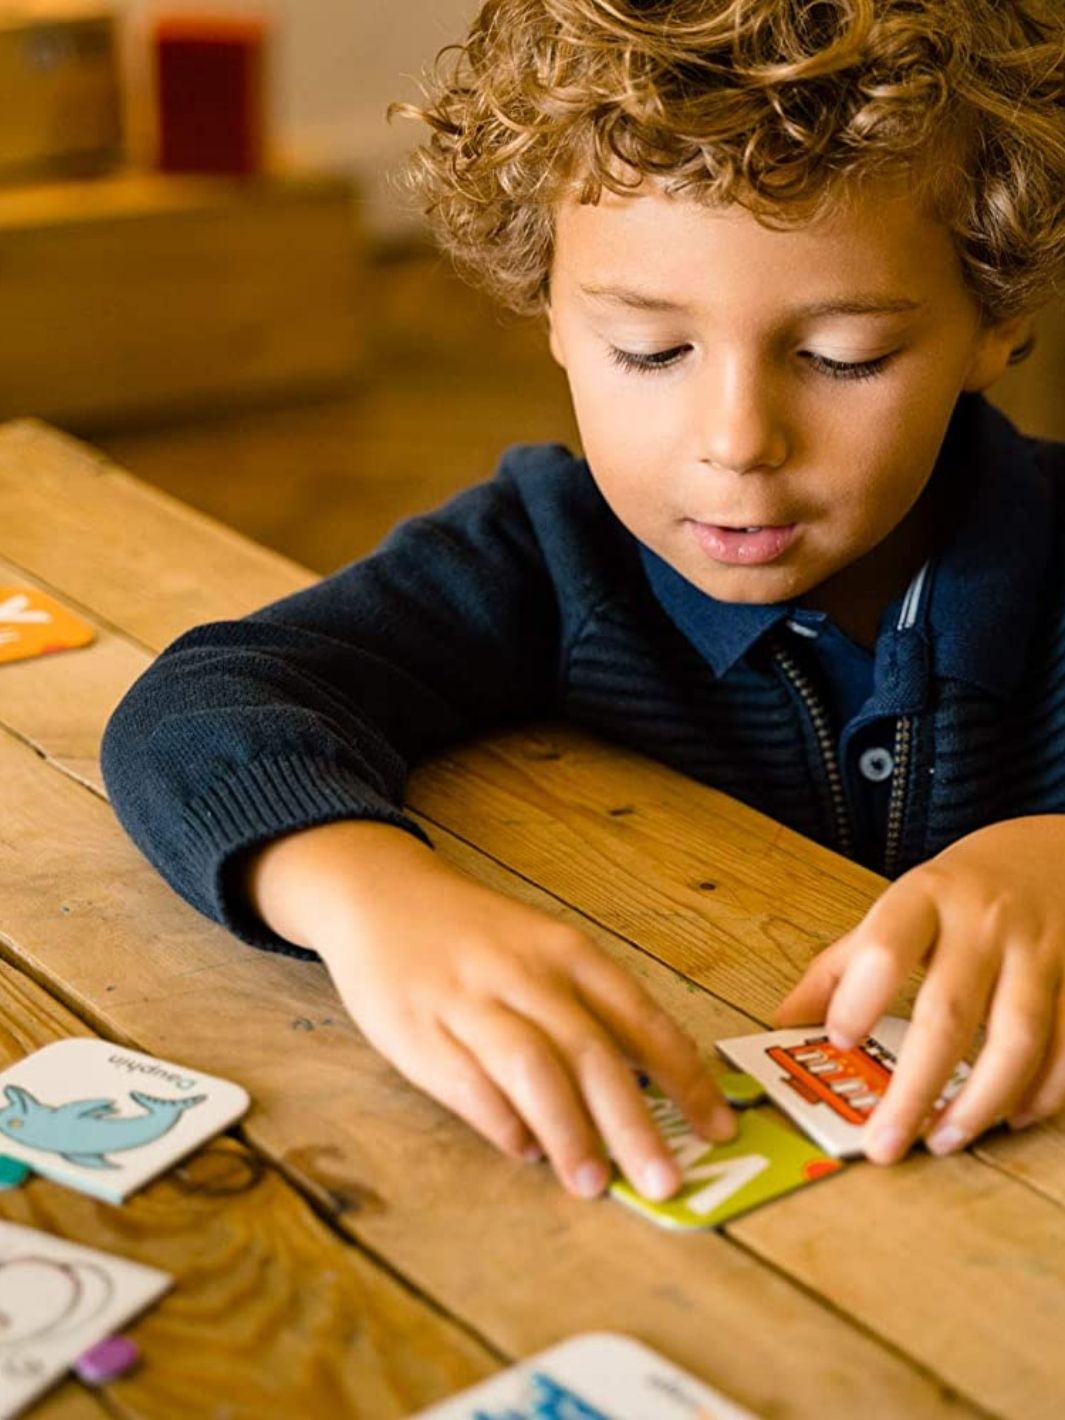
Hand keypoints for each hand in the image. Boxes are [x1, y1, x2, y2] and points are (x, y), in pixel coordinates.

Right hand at [245, 821, 735, 1199]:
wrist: (379, 894)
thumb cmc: (476, 936)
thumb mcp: (542, 950)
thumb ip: (590, 1010)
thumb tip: (650, 1089)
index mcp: (566, 951)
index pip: (640, 1018)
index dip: (683, 1077)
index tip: (717, 1126)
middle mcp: (524, 972)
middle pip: (591, 1052)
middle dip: (634, 1123)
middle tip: (665, 1182)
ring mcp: (468, 1000)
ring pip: (532, 1069)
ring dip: (569, 1132)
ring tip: (595, 1184)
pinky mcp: (416, 1029)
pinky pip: (467, 1083)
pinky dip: (502, 1122)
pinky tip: (526, 1152)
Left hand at [773, 816, 1064, 1163]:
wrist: (1050, 856)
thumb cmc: (958, 894)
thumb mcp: (896, 909)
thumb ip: (842, 966)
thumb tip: (784, 1022)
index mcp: (924, 899)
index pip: (886, 946)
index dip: (859, 997)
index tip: (839, 1043)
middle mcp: (983, 923)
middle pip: (949, 1011)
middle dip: (915, 1087)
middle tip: (885, 1141)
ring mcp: (1038, 951)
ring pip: (1017, 1037)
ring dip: (981, 1101)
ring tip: (944, 1140)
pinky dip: (1041, 1091)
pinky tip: (1010, 1118)